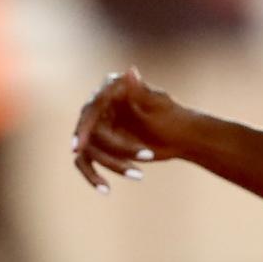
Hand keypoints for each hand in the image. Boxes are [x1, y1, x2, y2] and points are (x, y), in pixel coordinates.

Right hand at [72, 68, 194, 192]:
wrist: (183, 137)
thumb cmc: (173, 116)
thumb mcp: (157, 104)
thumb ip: (140, 91)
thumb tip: (130, 71)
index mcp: (111, 91)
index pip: (92, 108)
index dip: (84, 126)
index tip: (79, 145)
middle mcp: (100, 107)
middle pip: (89, 131)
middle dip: (105, 149)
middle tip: (115, 163)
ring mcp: (99, 127)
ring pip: (90, 150)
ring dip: (112, 164)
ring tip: (139, 175)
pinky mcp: (102, 146)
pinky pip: (88, 162)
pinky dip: (93, 177)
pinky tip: (105, 189)